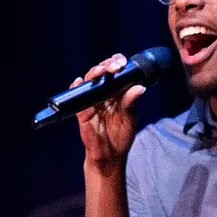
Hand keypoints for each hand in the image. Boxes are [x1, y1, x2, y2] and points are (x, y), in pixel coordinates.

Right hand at [74, 53, 146, 167]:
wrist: (110, 154)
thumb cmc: (121, 136)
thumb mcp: (130, 119)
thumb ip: (131, 103)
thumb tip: (140, 87)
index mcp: (117, 92)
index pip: (116, 72)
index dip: (117, 63)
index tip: (122, 62)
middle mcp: (104, 93)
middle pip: (102, 72)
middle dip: (107, 65)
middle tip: (114, 66)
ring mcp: (91, 100)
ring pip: (89, 81)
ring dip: (93, 73)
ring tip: (100, 71)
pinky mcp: (81, 110)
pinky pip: (76, 96)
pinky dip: (76, 87)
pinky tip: (79, 82)